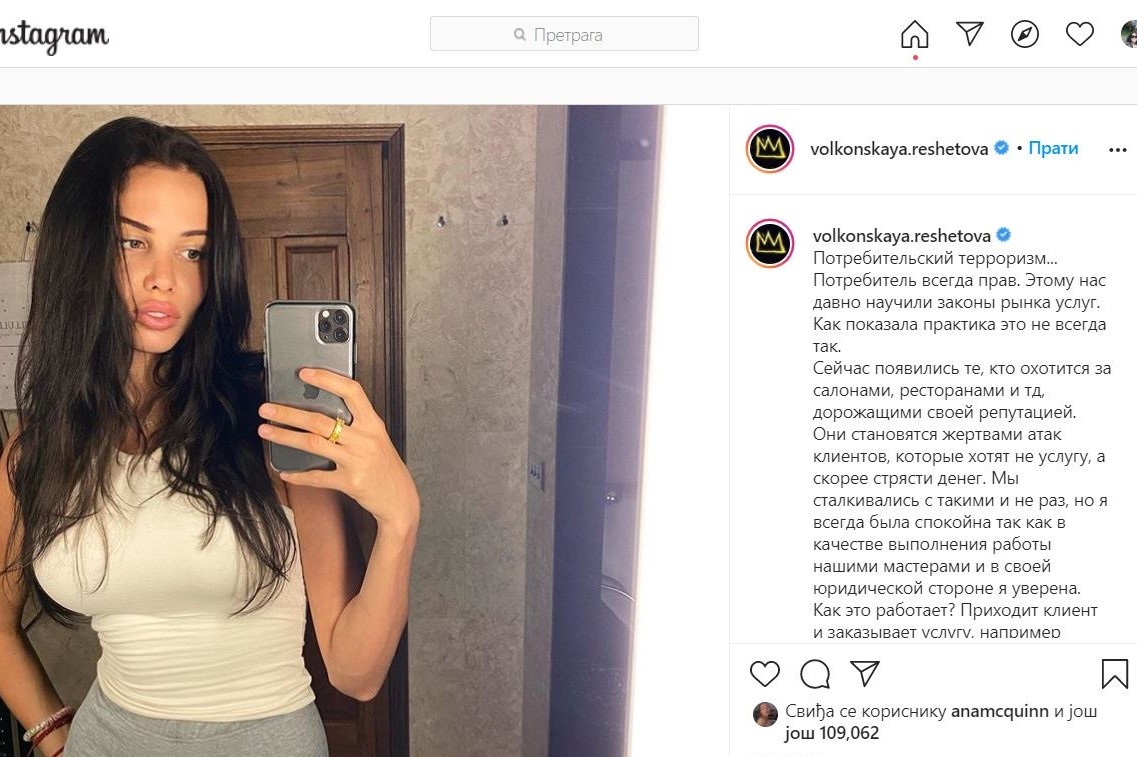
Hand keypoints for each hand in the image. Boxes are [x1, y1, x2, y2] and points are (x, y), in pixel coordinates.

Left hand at [258, 368, 419, 532]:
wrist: (399, 498)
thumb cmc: (385, 466)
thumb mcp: (376, 439)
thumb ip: (356, 425)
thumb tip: (320, 411)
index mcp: (373, 424)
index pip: (351, 391)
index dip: (327, 379)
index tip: (304, 373)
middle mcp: (365, 439)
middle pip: (320, 420)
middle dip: (289, 413)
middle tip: (267, 409)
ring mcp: (357, 460)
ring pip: (313, 443)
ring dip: (285, 436)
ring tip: (266, 431)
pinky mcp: (349, 482)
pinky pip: (317, 476)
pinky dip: (298, 474)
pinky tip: (284, 471)